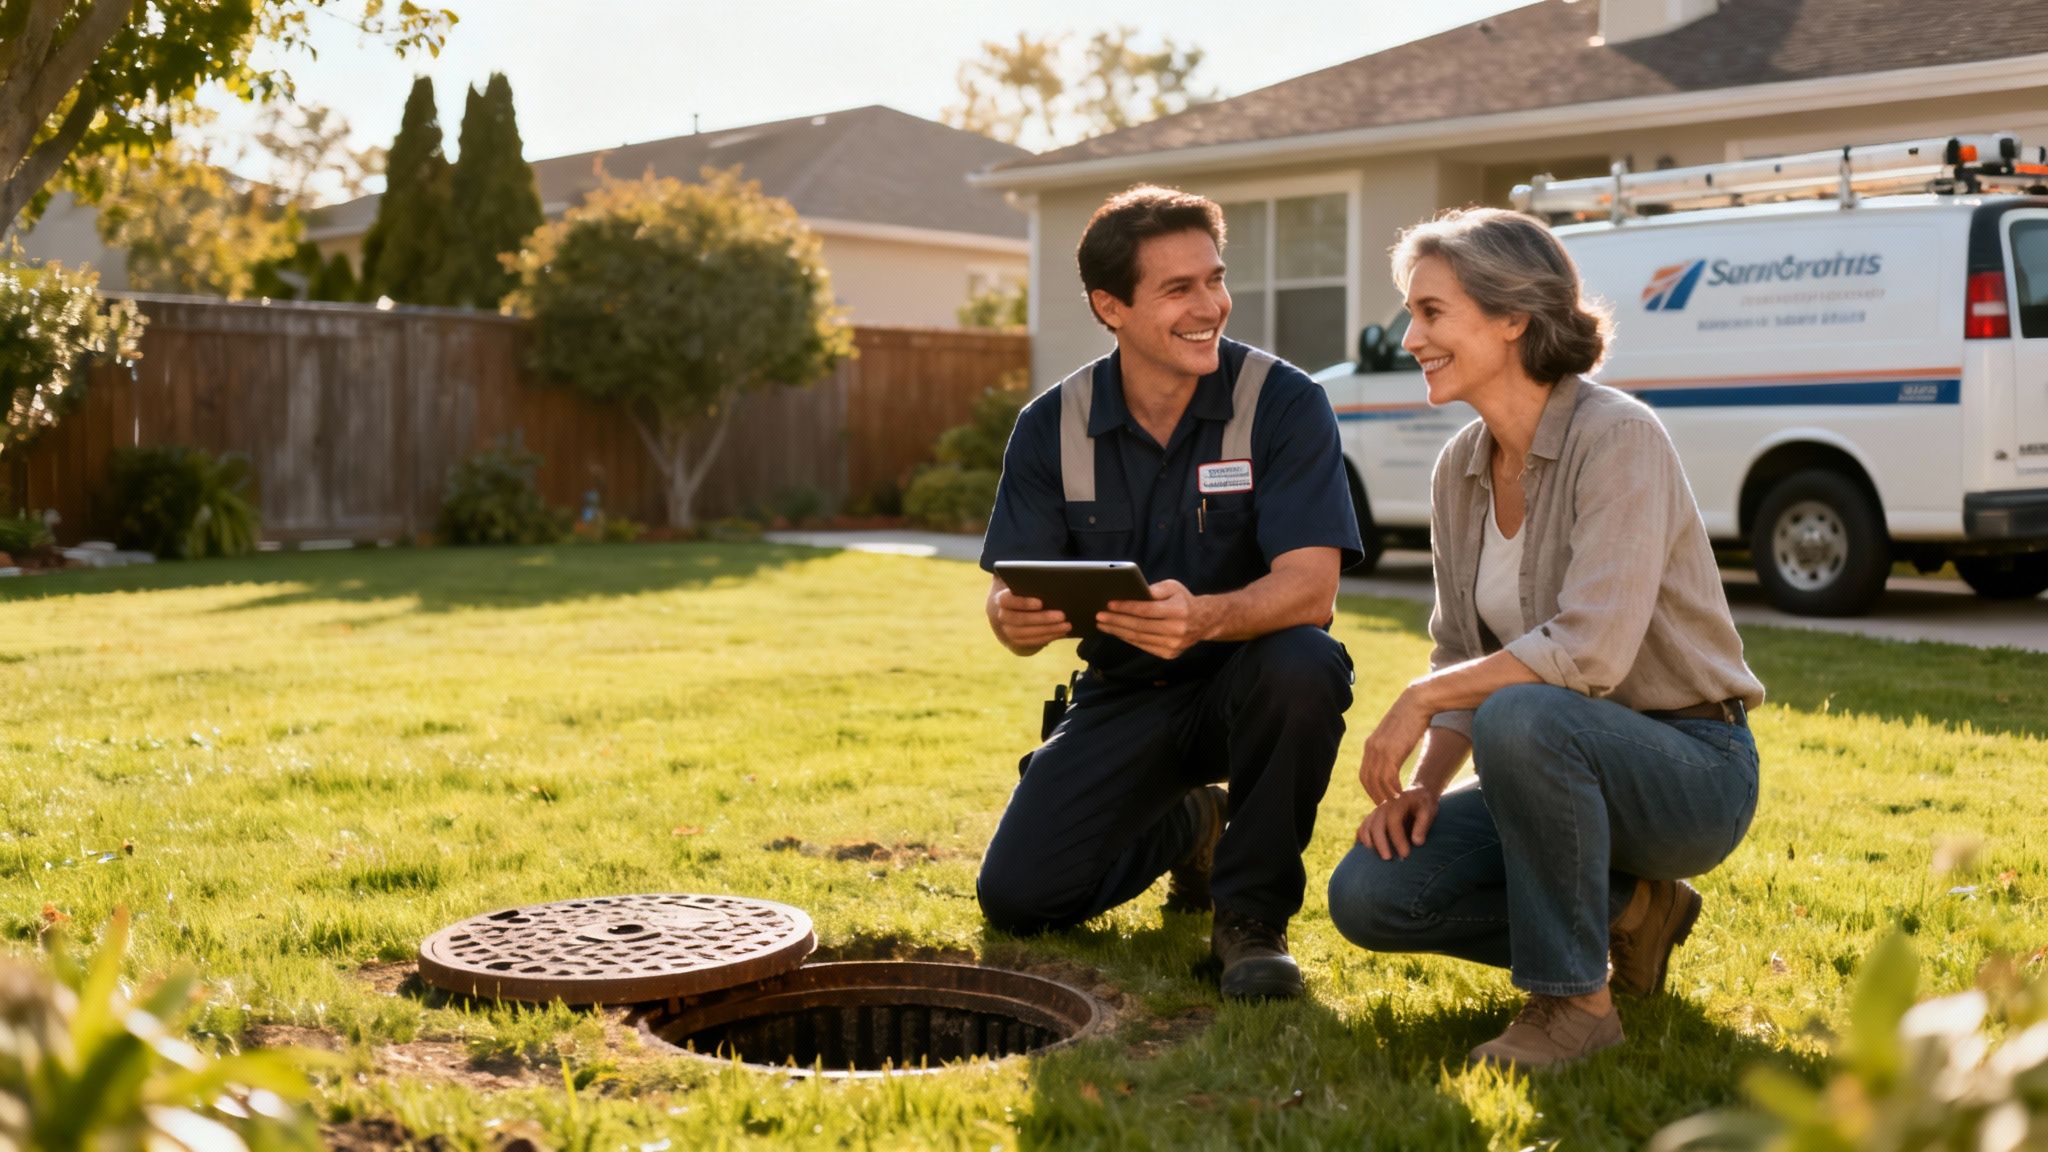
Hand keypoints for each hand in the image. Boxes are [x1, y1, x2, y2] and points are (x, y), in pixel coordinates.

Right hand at [988, 586, 1068, 654]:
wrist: (1012, 609)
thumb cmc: (1023, 592)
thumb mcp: (1023, 586)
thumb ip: (1031, 585)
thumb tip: (1050, 584)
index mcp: (1001, 599)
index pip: (1007, 600)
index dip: (1023, 602)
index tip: (1040, 602)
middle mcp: (1002, 616)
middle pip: (1020, 619)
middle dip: (1042, 618)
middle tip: (1062, 615)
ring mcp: (1008, 631)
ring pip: (1027, 633)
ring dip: (1049, 630)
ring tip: (1066, 625)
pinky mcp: (1017, 641)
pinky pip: (1032, 642)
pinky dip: (1048, 637)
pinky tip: (1061, 631)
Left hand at [1096, 579, 1210, 660]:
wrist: (1204, 622)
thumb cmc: (1183, 600)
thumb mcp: (1173, 587)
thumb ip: (1155, 589)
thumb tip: (1134, 592)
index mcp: (1177, 611)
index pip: (1146, 610)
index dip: (1126, 608)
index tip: (1109, 604)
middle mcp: (1176, 630)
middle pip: (1139, 626)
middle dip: (1116, 621)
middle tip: (1099, 616)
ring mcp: (1172, 645)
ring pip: (1139, 639)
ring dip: (1118, 632)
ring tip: (1103, 625)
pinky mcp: (1169, 654)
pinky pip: (1143, 646)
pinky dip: (1128, 639)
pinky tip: (1117, 632)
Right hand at [1356, 786, 1439, 860]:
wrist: (1416, 793)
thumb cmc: (1423, 805)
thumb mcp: (1428, 811)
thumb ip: (1422, 826)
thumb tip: (1417, 843)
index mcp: (1398, 803)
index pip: (1393, 822)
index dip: (1398, 839)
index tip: (1405, 854)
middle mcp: (1384, 806)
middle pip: (1376, 825)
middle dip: (1380, 843)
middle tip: (1388, 859)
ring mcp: (1376, 812)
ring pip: (1366, 826)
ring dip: (1369, 842)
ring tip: (1375, 858)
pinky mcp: (1372, 818)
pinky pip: (1362, 828)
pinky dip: (1362, 839)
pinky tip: (1366, 852)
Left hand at [1358, 685, 1432, 804]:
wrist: (1418, 702)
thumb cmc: (1411, 716)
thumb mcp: (1395, 733)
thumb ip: (1389, 745)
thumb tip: (1392, 755)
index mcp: (1370, 744)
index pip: (1364, 773)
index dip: (1371, 789)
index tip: (1381, 798)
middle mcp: (1372, 748)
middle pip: (1368, 780)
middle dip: (1376, 795)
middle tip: (1386, 806)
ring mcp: (1381, 749)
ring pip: (1378, 781)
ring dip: (1386, 794)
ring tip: (1396, 802)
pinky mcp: (1392, 751)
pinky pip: (1389, 777)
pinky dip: (1394, 788)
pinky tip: (1401, 793)